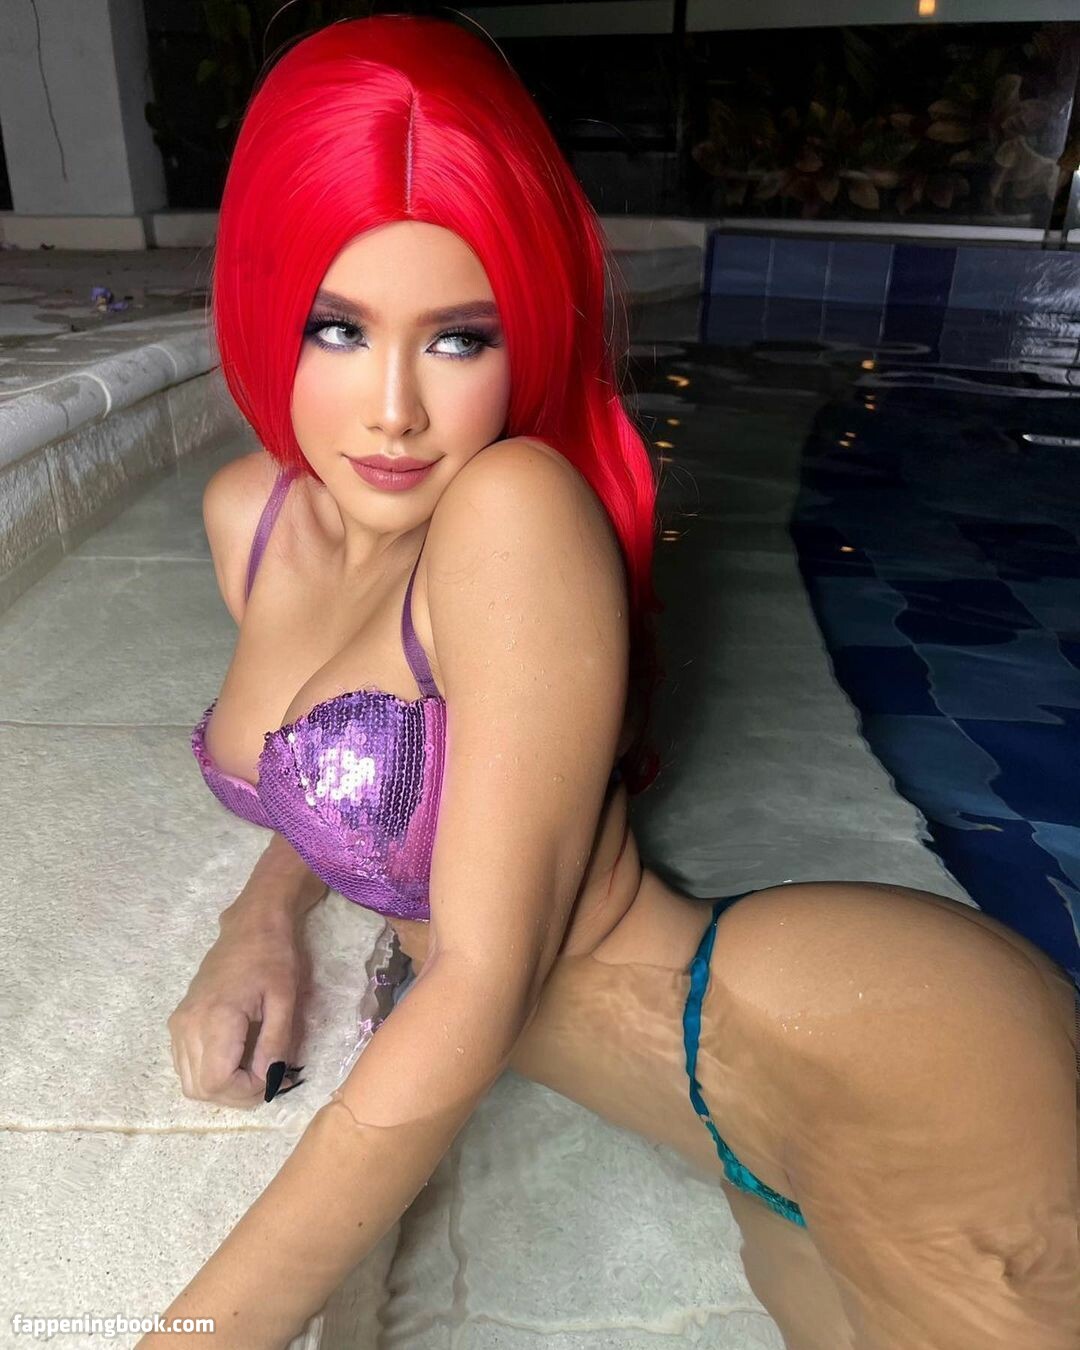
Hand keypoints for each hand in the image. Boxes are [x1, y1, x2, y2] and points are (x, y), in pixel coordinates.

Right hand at [167, 908, 308, 1108]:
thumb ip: (275, 1043)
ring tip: (254, 1073)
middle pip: (201, 1089)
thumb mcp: (285, 1000)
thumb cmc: (272, 958)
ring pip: (189, 1083)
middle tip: (268, 1080)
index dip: (247, 1092)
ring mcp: (178, 1025)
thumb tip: (268, 1082)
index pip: (218, 1082)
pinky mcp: (178, 1022)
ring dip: (223, 1089)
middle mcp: (187, 1025)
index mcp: (215, 1018)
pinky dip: (209, 1075)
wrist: (250, 927)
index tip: (275, 1077)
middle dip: (237, 1096)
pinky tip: (237, 1062)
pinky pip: (185, 1066)